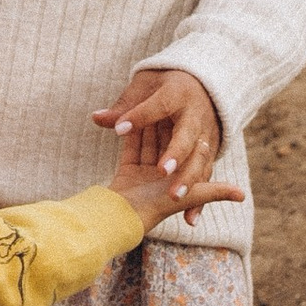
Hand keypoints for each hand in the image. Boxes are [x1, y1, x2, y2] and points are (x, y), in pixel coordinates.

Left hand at [92, 66, 224, 210]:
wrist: (201, 85)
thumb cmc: (165, 85)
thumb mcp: (144, 86)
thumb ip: (124, 106)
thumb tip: (97, 118)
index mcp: (178, 93)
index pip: (158, 106)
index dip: (139, 117)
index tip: (119, 129)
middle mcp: (195, 116)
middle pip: (186, 138)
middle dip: (175, 155)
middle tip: (161, 171)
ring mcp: (205, 137)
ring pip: (198, 161)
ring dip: (188, 180)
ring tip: (174, 198)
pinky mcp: (207, 155)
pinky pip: (204, 176)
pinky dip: (199, 200)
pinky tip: (190, 220)